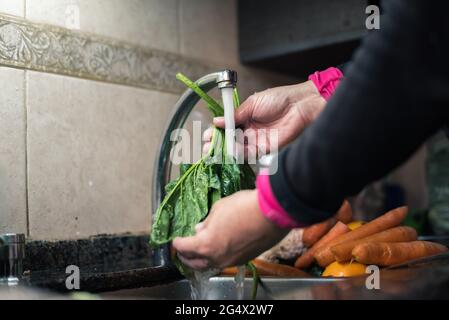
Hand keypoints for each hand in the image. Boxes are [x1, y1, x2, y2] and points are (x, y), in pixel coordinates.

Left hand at [172, 190, 288, 269]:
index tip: (175, 240)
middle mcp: (217, 257)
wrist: (271, 213)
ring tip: (198, 253)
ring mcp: (232, 260)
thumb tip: (200, 229)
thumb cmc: (242, 207)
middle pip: (195, 263)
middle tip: (182, 252)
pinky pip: (226, 261)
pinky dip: (218, 257)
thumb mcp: (218, 209)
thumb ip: (207, 222)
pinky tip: (219, 249)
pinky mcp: (245, 258)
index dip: (178, 243)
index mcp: (206, 244)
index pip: (184, 247)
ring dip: (202, 260)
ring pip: (211, 265)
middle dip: (186, 257)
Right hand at [203, 80, 325, 156]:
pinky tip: (229, 150)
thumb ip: (234, 115)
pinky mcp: (264, 148)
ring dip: (224, 150)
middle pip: (228, 140)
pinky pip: (248, 154)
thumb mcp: (251, 104)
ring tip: (213, 150)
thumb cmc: (278, 99)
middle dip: (216, 144)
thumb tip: (216, 121)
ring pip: (236, 149)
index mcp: (244, 118)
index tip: (206, 135)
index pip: (226, 127)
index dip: (215, 132)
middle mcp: (249, 130)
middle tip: (207, 146)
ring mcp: (256, 140)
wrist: (299, 105)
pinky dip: (238, 153)